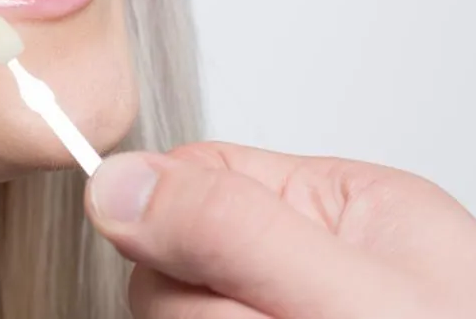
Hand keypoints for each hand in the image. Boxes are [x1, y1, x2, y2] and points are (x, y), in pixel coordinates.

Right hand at [85, 142, 475, 318]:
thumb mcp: (354, 300)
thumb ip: (238, 232)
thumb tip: (121, 182)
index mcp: (337, 206)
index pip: (201, 172)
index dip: (175, 218)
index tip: (198, 267)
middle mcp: (303, 263)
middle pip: (175, 257)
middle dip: (209, 309)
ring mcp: (278, 316)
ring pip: (175, 315)